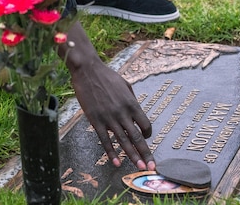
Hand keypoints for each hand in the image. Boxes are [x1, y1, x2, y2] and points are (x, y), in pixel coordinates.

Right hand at [61, 22, 153, 169]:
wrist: (88, 71)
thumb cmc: (107, 76)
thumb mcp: (125, 85)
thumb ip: (132, 100)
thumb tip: (136, 113)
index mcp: (132, 103)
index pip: (145, 124)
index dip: (148, 134)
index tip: (147, 138)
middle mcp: (122, 113)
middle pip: (137, 137)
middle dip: (146, 153)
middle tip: (152, 166)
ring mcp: (109, 118)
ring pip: (123, 141)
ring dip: (132, 156)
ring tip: (139, 167)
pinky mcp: (96, 120)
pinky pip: (105, 140)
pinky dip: (112, 153)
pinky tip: (116, 163)